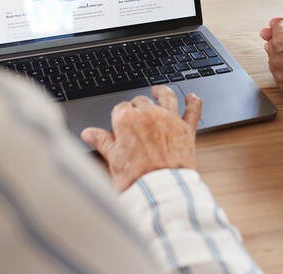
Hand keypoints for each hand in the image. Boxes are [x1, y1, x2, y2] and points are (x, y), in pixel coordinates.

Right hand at [81, 85, 201, 191]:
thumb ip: (103, 142)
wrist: (161, 192)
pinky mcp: (186, 129)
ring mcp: (169, 119)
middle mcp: (149, 114)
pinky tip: (191, 97)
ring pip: (166, 96)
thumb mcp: (113, 161)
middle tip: (136, 118)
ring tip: (158, 90)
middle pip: (141, 101)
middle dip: (138, 106)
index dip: (120, 116)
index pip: (120, 108)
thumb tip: (89, 133)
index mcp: (127, 120)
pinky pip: (192, 110)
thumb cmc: (136, 179)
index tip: (120, 124)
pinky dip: (193, 102)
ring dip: (162, 92)